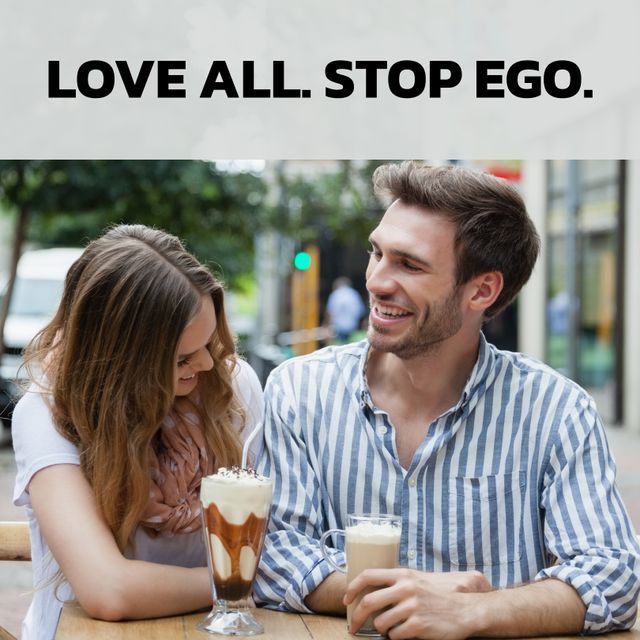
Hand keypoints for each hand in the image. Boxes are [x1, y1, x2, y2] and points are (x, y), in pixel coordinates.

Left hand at [343, 568, 491, 639]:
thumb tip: (372, 591)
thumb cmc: (438, 597)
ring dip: (381, 629)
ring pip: (380, 623)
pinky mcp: (418, 625)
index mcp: (403, 575)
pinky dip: (395, 638)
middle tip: (353, 626)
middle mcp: (406, 588)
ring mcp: (412, 607)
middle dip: (356, 617)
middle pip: (368, 602)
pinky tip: (403, 633)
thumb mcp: (416, 581)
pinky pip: (395, 636)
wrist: (465, 610)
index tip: (346, 599)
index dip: (352, 587)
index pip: (368, 575)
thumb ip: (396, 583)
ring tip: (391, 629)